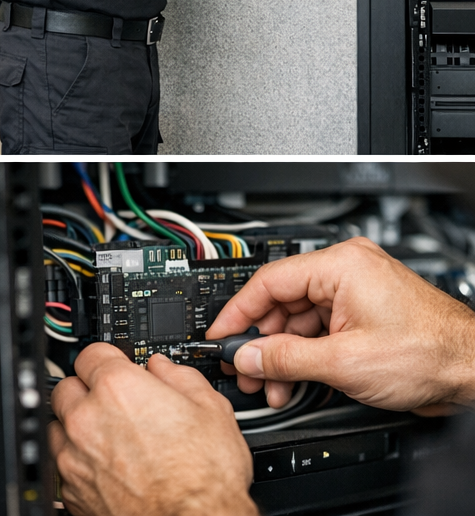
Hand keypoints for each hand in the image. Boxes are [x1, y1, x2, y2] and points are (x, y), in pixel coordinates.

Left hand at [49, 343, 256, 515]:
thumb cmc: (205, 482)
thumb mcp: (211, 411)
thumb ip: (180, 377)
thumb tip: (164, 368)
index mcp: (118, 388)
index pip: (92, 353)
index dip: (109, 359)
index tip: (117, 367)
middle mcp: (88, 418)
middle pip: (68, 387)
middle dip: (87, 391)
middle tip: (112, 404)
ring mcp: (75, 457)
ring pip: (59, 426)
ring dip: (77, 427)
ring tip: (108, 439)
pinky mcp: (73, 493)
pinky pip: (64, 466)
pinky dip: (80, 464)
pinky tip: (107, 470)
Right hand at [208, 237, 474, 411]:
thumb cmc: (429, 354)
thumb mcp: (344, 361)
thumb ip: (287, 357)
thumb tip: (249, 355)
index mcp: (340, 265)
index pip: (269, 282)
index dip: (239, 311)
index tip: (220, 333)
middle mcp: (346, 271)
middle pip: (283, 303)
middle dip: (262, 341)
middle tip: (242, 366)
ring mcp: (355, 292)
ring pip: (300, 320)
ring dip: (282, 354)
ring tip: (269, 383)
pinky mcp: (363, 314)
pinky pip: (320, 329)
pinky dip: (305, 354)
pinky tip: (292, 380)